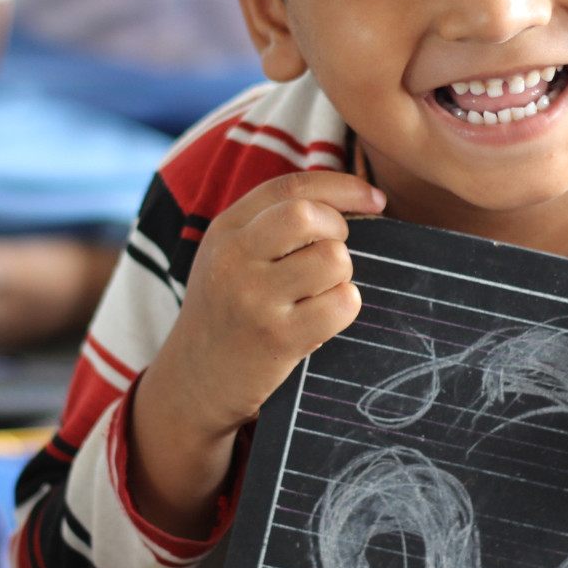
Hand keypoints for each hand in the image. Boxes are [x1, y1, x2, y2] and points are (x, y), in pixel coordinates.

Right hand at [129, 171, 385, 536]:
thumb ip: (273, 221)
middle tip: (333, 253)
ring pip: (333, 259)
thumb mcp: (232, 254)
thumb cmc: (228, 308)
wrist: (191, 382)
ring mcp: (254, 298)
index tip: (376, 199)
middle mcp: (234, 257)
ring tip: (321, 291)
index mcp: (226, 228)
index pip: (292, 185)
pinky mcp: (277, 338)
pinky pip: (341, 304)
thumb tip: (353, 197)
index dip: (343, 186)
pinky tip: (323, 318)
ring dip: (342, 274)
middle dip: (337, 228)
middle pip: (308, 214)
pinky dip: (345, 307)